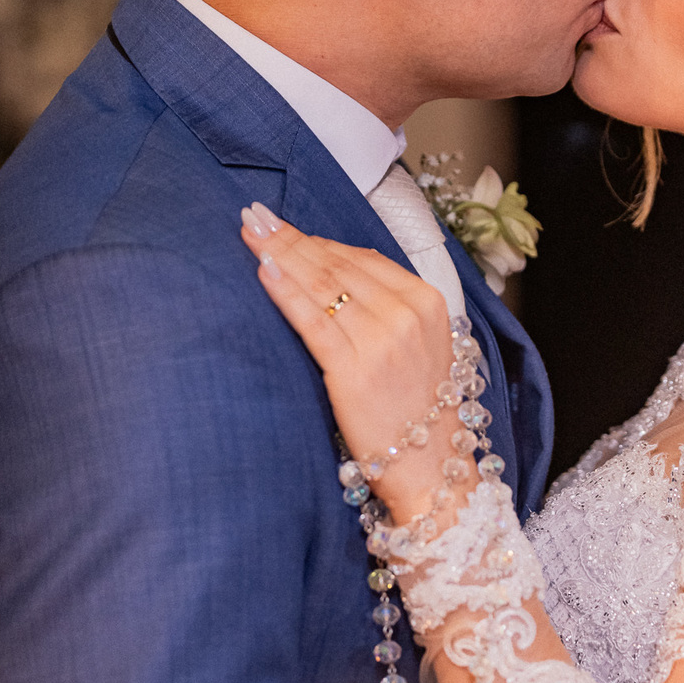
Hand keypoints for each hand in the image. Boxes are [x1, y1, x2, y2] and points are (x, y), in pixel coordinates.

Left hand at [239, 203, 463, 523]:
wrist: (433, 467)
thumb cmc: (421, 410)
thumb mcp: (423, 345)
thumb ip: (389, 307)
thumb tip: (338, 271)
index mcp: (426, 303)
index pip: (362, 257)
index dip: (318, 238)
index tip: (285, 226)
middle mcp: (406, 314)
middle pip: (337, 264)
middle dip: (291, 237)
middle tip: (255, 215)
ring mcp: (381, 341)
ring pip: (321, 285)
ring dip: (280, 253)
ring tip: (250, 232)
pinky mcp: (354, 370)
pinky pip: (312, 320)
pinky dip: (285, 291)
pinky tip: (263, 270)